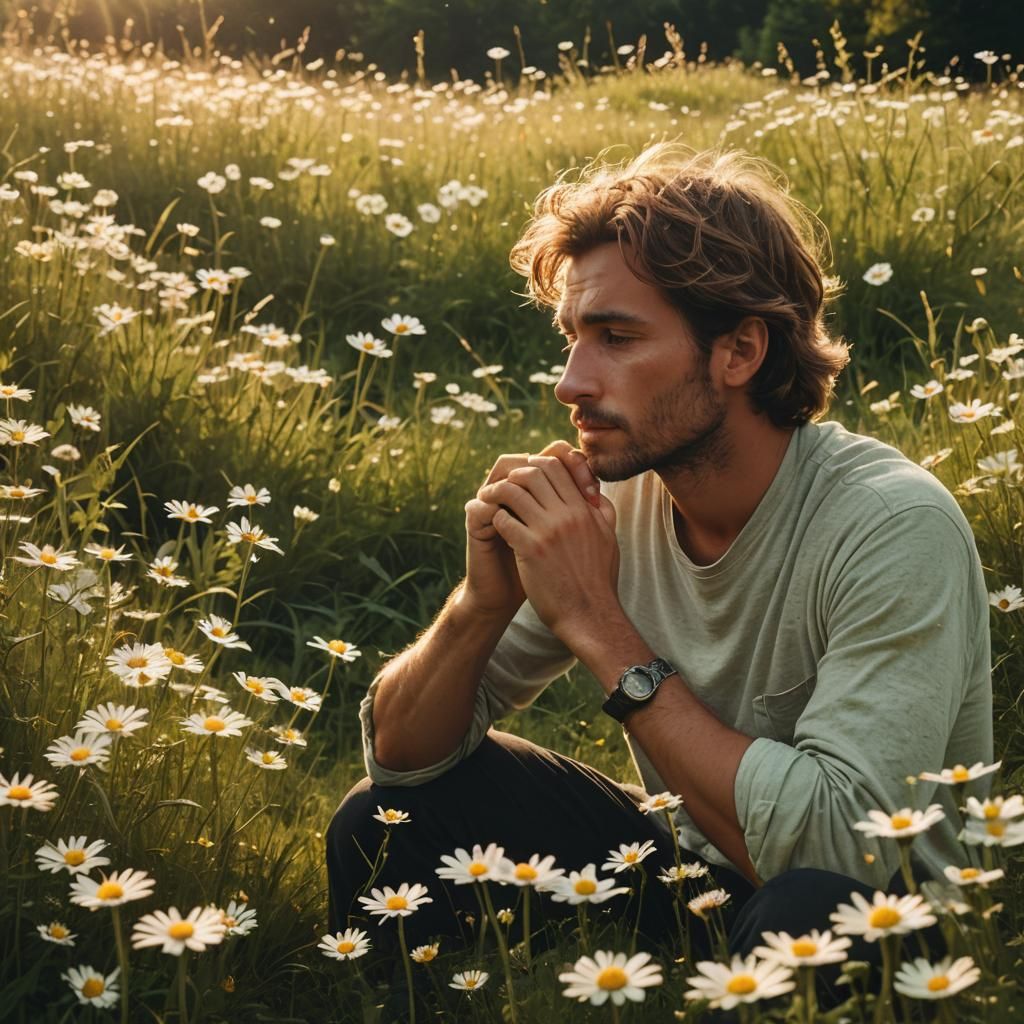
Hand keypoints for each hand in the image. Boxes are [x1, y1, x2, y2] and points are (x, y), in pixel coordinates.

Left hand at [477, 453, 619, 640]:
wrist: (590, 615)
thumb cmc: (599, 580)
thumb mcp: (609, 539)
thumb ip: (602, 512)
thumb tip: (593, 492)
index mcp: (585, 509)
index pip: (558, 466)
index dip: (536, 464)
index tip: (524, 475)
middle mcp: (568, 515)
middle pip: (534, 471)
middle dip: (515, 474)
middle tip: (503, 484)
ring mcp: (549, 531)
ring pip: (514, 491)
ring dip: (498, 493)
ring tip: (489, 500)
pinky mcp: (531, 549)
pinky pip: (504, 519)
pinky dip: (496, 518)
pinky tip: (495, 526)